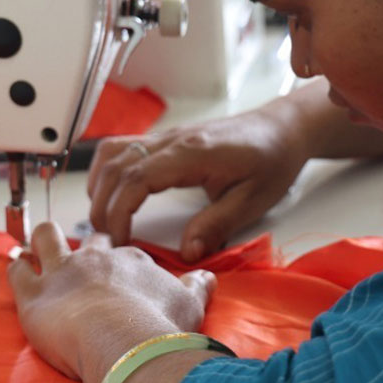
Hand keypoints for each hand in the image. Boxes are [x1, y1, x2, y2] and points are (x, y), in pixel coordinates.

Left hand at [8, 222, 215, 382]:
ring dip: (43, 240)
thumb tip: (208, 277)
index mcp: (131, 261)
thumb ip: (197, 288)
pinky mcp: (34, 295)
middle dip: (86, 246)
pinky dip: (15, 267)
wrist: (125, 344)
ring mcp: (62, 273)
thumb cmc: (158, 328)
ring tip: (40, 244)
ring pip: (46, 238)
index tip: (120, 275)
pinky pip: (17, 271)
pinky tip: (16, 265)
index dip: (121, 263)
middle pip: (88, 240)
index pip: (124, 254)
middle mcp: (96, 259)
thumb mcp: (190, 306)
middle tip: (85, 262)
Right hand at [87, 106, 309, 261]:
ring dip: (99, 185)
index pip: (136, 178)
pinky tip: (111, 194)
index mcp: (192, 153)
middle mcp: (174, 140)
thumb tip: (188, 253)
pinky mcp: (168, 139)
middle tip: (104, 241)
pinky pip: (123, 147)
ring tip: (103, 220)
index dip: (118, 211)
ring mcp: (168, 136)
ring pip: (113, 151)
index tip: (119, 242)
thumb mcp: (254, 199)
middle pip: (116, 165)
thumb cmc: (272, 160)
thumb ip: (218, 224)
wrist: (282, 129)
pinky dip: (108, 171)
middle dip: (101, 205)